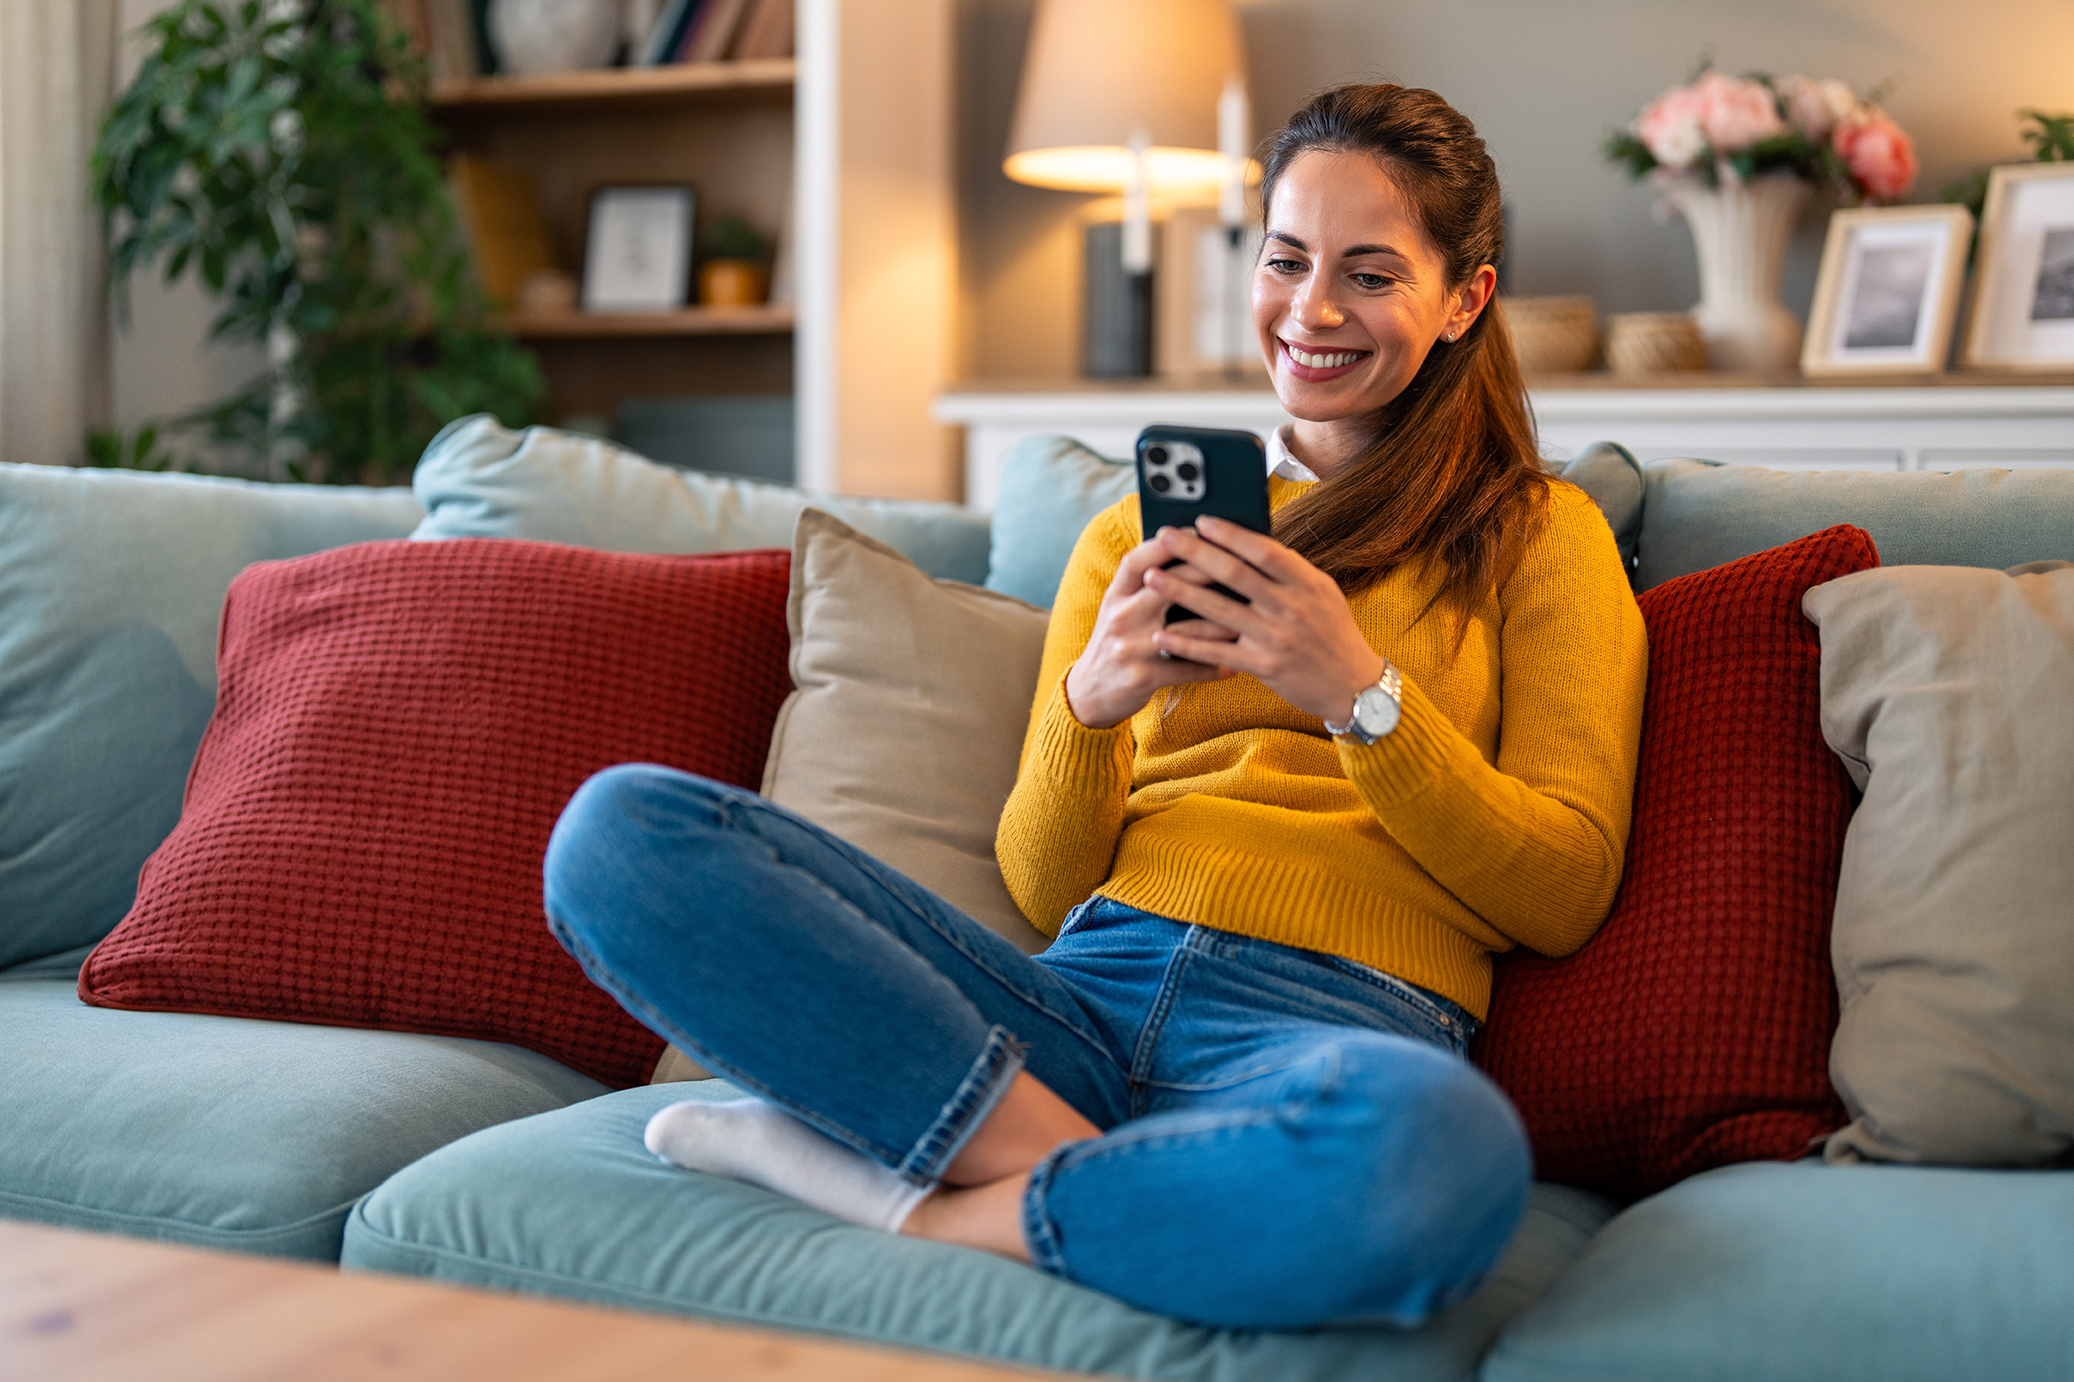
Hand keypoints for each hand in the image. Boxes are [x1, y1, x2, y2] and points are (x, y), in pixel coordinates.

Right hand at [1063, 536, 1240, 728]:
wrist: (1090, 692)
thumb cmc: (1117, 642)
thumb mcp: (1120, 609)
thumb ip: (1146, 587)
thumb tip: (1191, 556)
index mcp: (1115, 595)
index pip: (1138, 560)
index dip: (1167, 544)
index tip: (1197, 531)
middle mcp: (1120, 617)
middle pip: (1166, 585)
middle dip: (1207, 571)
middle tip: (1242, 563)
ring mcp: (1130, 648)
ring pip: (1185, 630)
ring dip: (1221, 624)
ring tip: (1250, 617)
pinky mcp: (1142, 677)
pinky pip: (1187, 670)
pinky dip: (1214, 667)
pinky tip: (1236, 665)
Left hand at [1144, 517, 1386, 724]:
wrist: (1353, 686)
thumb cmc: (1333, 632)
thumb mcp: (1322, 593)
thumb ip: (1289, 571)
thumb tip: (1248, 543)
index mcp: (1307, 583)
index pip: (1263, 550)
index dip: (1230, 534)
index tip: (1201, 521)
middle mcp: (1291, 607)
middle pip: (1234, 574)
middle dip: (1194, 552)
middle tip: (1165, 536)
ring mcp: (1275, 638)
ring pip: (1218, 610)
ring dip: (1181, 592)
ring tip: (1152, 578)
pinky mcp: (1263, 666)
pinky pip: (1216, 652)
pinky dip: (1187, 644)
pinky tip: (1162, 634)